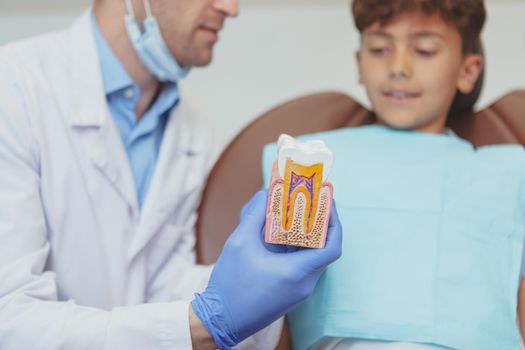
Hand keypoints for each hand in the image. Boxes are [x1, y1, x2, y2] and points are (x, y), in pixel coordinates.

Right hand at [191, 190, 341, 348]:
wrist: (220, 320)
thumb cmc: (229, 284)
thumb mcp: (240, 242)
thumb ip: (255, 215)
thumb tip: (267, 193)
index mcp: (296, 272)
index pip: (331, 247)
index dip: (333, 222)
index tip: (327, 203)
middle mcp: (304, 284)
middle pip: (323, 249)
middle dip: (319, 224)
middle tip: (312, 202)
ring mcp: (299, 291)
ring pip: (312, 258)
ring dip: (307, 236)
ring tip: (296, 213)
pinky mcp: (291, 294)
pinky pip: (302, 267)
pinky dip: (297, 248)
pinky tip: (283, 234)